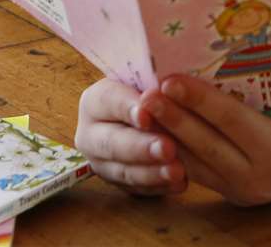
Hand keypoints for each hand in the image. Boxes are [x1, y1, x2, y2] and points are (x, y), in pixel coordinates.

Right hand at [74, 78, 187, 195]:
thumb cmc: (152, 89)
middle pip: (111, 143)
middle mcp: (91, 133)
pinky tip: (180, 183)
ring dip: (152, 173)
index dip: (127, 108)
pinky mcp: (117, 183)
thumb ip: (154, 86)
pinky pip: (137, 189)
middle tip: (168, 148)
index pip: (108, 101)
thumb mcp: (149, 81)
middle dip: (141, 147)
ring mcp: (101, 162)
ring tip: (177, 171)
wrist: (147, 111)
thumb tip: (167, 88)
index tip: (147, 115)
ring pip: (124, 171)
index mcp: (95, 101)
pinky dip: (159, 187)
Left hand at [145, 74, 270, 205]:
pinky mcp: (233, 196)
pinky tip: (160, 131)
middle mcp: (259, 175)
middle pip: (207, 144)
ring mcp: (243, 190)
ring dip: (167, 135)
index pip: (231, 119)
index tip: (171, 78)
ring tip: (146, 110)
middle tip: (146, 94)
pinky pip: (199, 173)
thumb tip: (220, 53)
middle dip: (173, 118)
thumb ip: (257, 88)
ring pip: (196, 163)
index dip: (198, 99)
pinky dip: (177, 151)